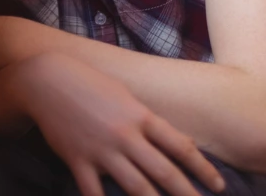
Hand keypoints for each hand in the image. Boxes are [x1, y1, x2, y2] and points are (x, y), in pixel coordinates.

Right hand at [13, 52, 226, 195]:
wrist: (47, 81)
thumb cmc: (91, 85)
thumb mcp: (127, 97)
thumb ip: (153, 122)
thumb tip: (182, 143)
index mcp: (141, 116)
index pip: (181, 147)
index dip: (203, 169)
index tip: (218, 185)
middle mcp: (126, 135)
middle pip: (164, 172)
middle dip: (188, 194)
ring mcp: (102, 150)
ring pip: (136, 187)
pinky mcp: (78, 160)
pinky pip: (93, 193)